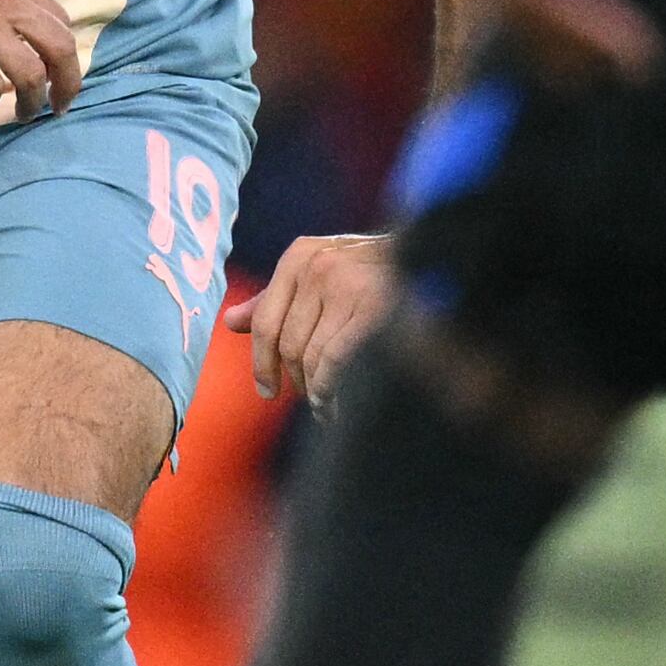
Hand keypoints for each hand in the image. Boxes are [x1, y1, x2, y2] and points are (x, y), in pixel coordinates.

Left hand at [232, 233, 395, 405]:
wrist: (435, 256)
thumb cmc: (374, 271)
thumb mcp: (321, 274)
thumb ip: (277, 298)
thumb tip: (230, 322)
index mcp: (299, 257)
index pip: (265, 320)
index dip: (262, 362)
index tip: (266, 391)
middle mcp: (317, 266)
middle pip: (288, 343)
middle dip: (296, 380)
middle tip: (309, 402)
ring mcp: (346, 285)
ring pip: (312, 356)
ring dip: (316, 391)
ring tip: (325, 409)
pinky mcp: (374, 307)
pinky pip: (336, 360)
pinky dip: (331, 388)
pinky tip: (337, 401)